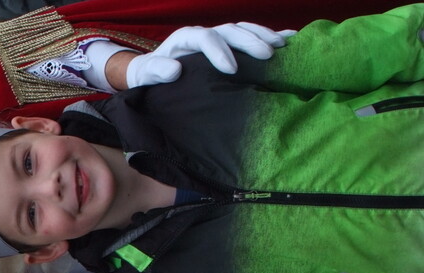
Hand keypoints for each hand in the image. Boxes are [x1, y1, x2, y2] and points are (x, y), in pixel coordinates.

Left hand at [126, 22, 292, 87]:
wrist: (154, 72)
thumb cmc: (150, 75)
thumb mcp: (146, 74)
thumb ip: (157, 71)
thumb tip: (175, 70)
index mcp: (186, 38)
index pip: (205, 37)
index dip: (219, 51)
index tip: (231, 69)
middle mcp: (205, 34)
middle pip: (230, 31)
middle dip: (250, 41)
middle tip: (268, 55)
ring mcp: (219, 38)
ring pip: (244, 30)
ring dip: (264, 36)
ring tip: (282, 47)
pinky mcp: (229, 46)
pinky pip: (251, 37)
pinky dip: (271, 36)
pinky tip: (293, 39)